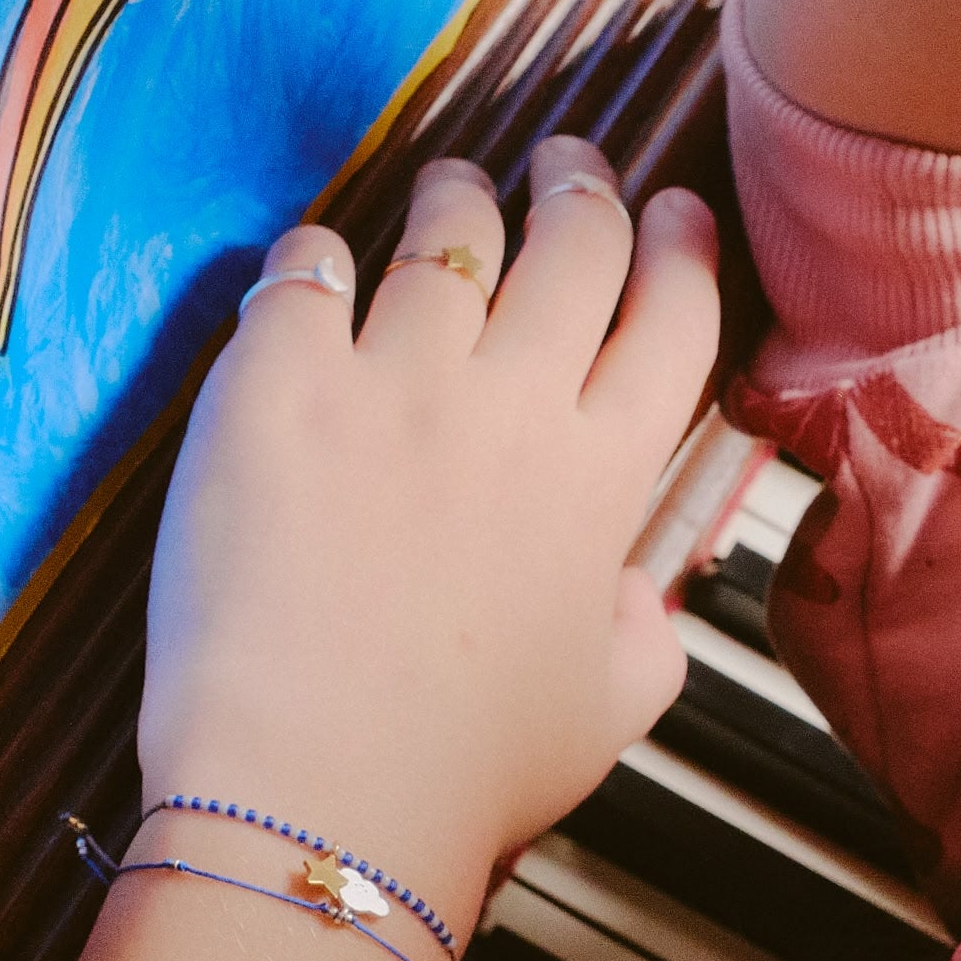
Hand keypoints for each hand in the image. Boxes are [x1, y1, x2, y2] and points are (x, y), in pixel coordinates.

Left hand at [137, 141, 719, 923]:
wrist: (319, 794)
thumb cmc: (470, 772)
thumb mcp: (611, 712)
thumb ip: (644, 633)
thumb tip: (631, 591)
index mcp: (602, 475)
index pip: (673, 316)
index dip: (681, 247)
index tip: (673, 211)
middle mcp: (513, 401)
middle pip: (574, 242)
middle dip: (580, 184)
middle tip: (565, 165)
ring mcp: (395, 380)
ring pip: (448, 234)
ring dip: (459, 200)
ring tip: (451, 192)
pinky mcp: (278, 385)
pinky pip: (308, 270)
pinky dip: (317, 257)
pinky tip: (313, 270)